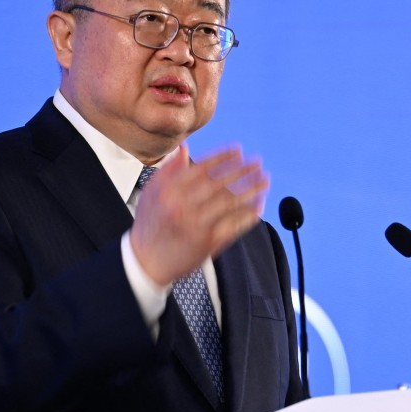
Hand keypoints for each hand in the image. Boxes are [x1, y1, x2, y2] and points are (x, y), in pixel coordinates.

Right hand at [130, 145, 268, 284]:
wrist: (146, 263)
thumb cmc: (148, 226)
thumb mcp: (150, 193)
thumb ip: (168, 170)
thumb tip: (185, 148)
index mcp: (169, 191)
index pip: (202, 168)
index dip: (223, 157)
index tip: (238, 151)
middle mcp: (184, 205)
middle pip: (220, 183)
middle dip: (242, 170)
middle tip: (257, 162)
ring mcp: (198, 224)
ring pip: (231, 202)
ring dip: (252, 189)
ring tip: (265, 179)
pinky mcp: (209, 242)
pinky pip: (235, 224)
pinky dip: (249, 213)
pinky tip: (259, 203)